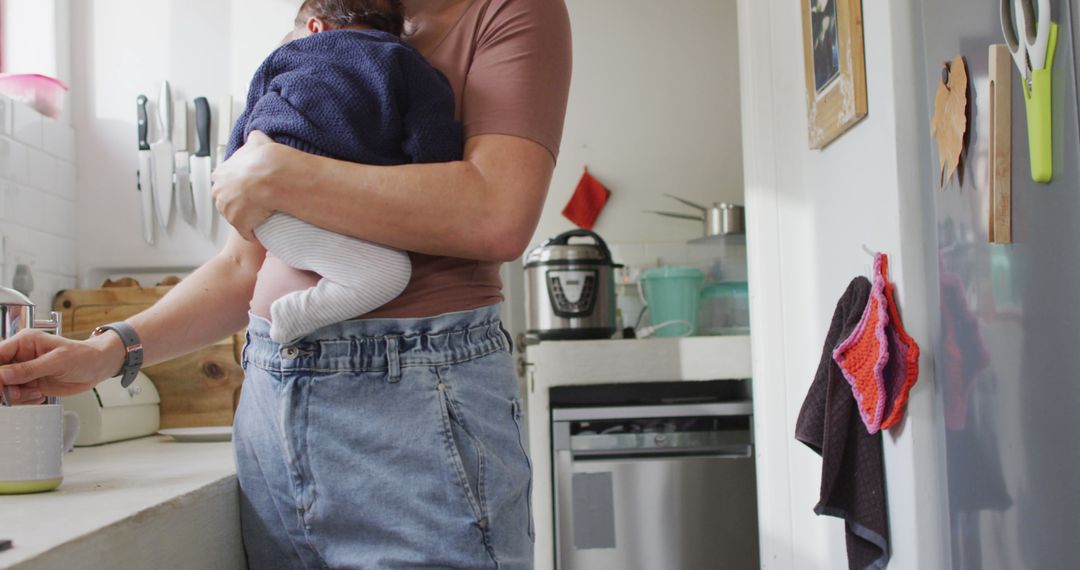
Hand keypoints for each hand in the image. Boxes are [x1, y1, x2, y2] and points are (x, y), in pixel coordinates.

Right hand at [0, 329, 123, 404]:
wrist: (97, 367)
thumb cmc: (83, 356)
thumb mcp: (58, 361)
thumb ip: (30, 368)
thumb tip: (3, 374)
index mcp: (25, 342)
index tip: (1, 384)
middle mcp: (20, 356)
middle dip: (5, 387)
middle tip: (19, 392)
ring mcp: (24, 371)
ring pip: (5, 388)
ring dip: (17, 395)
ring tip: (36, 392)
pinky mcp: (30, 384)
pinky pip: (17, 396)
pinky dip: (25, 400)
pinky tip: (39, 395)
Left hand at [212, 131, 284, 239]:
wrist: (272, 177)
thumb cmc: (264, 160)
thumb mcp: (258, 141)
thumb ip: (254, 139)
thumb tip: (255, 136)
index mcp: (221, 174)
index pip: (224, 182)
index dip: (237, 185)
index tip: (249, 186)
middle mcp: (220, 192)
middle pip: (227, 200)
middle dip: (238, 202)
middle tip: (256, 201)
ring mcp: (228, 210)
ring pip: (235, 217)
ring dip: (246, 218)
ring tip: (261, 216)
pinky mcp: (239, 224)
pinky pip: (247, 232)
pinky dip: (254, 232)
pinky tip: (263, 230)